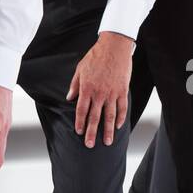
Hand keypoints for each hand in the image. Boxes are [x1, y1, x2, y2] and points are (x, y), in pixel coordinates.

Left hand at [66, 32, 133, 146]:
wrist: (114, 47)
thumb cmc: (95, 57)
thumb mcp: (80, 69)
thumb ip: (75, 85)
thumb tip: (69, 98)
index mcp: (87, 88)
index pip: (82, 110)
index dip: (80, 122)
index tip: (79, 132)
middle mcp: (99, 93)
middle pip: (95, 117)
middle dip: (92, 132)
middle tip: (90, 145)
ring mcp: (112, 93)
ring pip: (110, 116)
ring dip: (108, 130)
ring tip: (108, 142)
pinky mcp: (122, 91)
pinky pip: (122, 108)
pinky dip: (121, 118)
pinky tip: (118, 127)